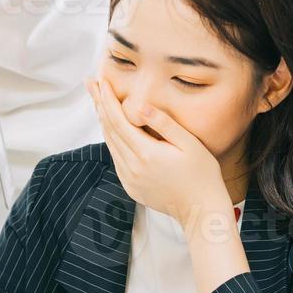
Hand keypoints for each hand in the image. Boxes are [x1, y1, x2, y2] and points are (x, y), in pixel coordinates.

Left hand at [85, 78, 227, 229]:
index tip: (101, 81)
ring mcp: (129, 179)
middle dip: (99, 104)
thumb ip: (164, 123)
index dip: (107, 99)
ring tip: (98, 101)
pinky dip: (111, 140)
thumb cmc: (202, 174)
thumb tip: (140, 105)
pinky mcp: (131, 186)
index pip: (118, 120)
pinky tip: (112, 129)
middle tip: (91, 83)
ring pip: (110, 144)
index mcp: (146, 153)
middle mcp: (132, 167)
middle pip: (108, 129)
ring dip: (103, 121)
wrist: (200, 210)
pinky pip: (116, 158)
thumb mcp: (189, 144)